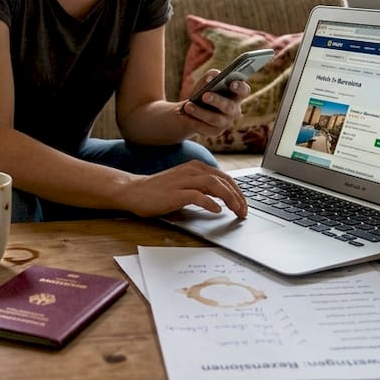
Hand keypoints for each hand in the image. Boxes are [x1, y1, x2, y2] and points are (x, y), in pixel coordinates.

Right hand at [120, 160, 247, 217]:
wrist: (134, 191)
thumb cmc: (160, 190)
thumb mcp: (185, 184)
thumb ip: (202, 188)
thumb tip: (223, 200)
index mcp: (196, 167)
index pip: (224, 177)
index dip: (238, 191)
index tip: (244, 205)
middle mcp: (192, 171)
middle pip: (223, 180)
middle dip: (238, 196)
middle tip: (244, 211)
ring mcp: (183, 181)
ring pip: (214, 185)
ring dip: (229, 199)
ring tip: (236, 211)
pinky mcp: (175, 193)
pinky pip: (197, 195)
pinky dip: (210, 203)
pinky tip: (217, 211)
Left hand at [177, 68, 250, 135]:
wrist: (194, 107)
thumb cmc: (205, 90)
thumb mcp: (207, 81)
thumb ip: (211, 76)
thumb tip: (211, 78)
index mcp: (236, 95)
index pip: (244, 91)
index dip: (240, 87)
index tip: (231, 83)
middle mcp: (234, 110)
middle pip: (229, 106)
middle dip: (217, 100)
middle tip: (204, 95)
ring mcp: (226, 122)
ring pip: (215, 119)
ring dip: (200, 112)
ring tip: (187, 106)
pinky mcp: (215, 132)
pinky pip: (205, 129)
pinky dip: (193, 121)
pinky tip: (184, 116)